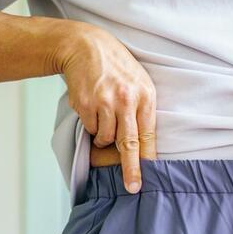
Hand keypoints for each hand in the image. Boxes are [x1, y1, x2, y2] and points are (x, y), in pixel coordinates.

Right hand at [57, 23, 156, 193]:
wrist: (86, 46)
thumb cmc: (117, 69)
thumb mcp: (140, 84)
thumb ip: (143, 111)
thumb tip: (144, 147)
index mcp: (145, 96)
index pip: (148, 135)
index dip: (146, 160)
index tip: (144, 180)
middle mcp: (126, 100)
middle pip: (129, 143)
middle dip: (131, 169)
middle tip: (132, 187)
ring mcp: (105, 102)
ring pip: (106, 137)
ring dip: (104, 137)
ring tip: (105, 117)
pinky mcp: (85, 103)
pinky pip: (90, 128)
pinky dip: (92, 125)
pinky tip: (93, 108)